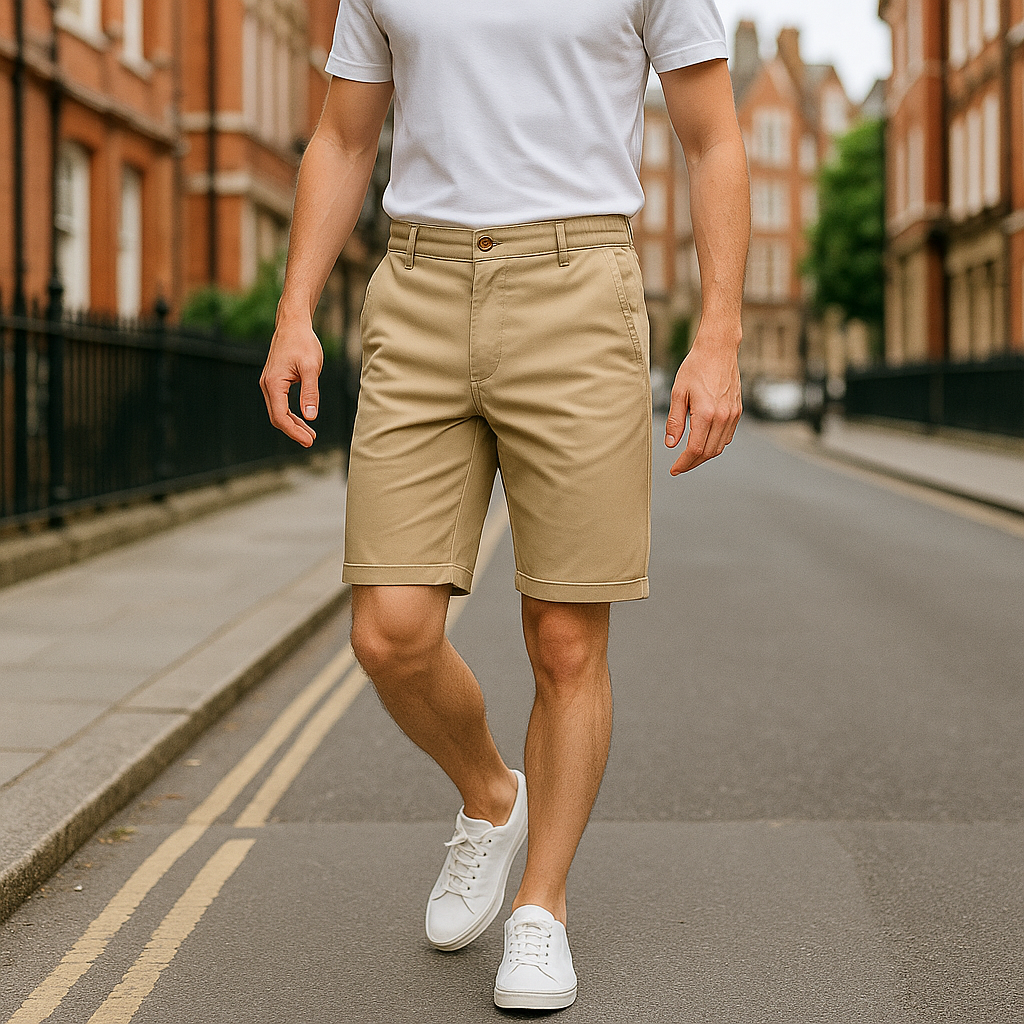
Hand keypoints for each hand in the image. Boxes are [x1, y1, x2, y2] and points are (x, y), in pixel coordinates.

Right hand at [259, 316, 323, 447]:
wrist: (293, 324)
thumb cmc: (303, 343)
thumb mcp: (310, 368)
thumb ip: (310, 393)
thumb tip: (311, 417)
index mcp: (273, 384)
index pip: (280, 416)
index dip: (294, 431)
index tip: (309, 441)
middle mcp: (267, 385)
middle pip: (277, 417)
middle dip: (294, 431)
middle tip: (311, 441)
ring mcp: (269, 384)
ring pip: (278, 411)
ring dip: (293, 424)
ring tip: (310, 434)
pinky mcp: (274, 381)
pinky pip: (280, 403)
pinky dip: (291, 414)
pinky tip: (304, 419)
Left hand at [665, 329, 741, 474]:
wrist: (718, 350)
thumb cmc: (695, 367)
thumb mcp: (678, 393)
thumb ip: (675, 421)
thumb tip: (671, 444)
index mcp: (706, 414)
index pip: (695, 449)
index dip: (684, 463)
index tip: (674, 469)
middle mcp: (723, 417)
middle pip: (709, 452)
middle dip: (693, 463)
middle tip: (679, 466)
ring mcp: (733, 414)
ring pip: (719, 446)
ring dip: (704, 455)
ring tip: (689, 456)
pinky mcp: (737, 411)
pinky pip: (727, 436)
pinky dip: (715, 444)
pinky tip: (704, 441)